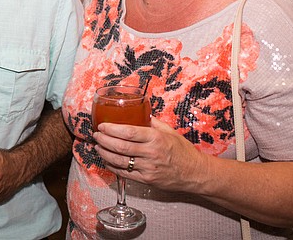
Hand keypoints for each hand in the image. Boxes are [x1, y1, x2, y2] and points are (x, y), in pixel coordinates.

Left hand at [94, 117, 210, 192]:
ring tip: (97, 147)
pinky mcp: (147, 180)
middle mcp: (151, 153)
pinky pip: (125, 174)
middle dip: (104, 140)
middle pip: (120, 147)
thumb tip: (138, 112)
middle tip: (96, 135)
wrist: (195, 173)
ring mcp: (148, 168)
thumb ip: (152, 122)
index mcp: (156, 138)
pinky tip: (107, 161)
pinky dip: (112, 167)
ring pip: (120, 161)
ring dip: (104, 154)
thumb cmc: (182, 151)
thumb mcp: (169, 131)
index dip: (111, 129)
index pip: (128, 132)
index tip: (102, 126)